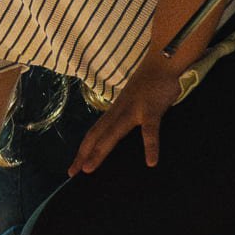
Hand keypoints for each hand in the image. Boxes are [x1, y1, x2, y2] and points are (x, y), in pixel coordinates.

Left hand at [70, 55, 181, 173]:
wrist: (162, 62)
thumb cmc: (149, 85)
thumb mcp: (132, 102)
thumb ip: (125, 116)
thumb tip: (120, 132)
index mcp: (114, 111)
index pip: (94, 132)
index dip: (83, 149)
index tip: (74, 167)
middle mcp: (118, 111)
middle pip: (96, 135)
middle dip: (83, 154)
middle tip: (72, 172)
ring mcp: (134, 110)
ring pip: (112, 133)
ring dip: (99, 151)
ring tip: (90, 169)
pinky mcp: (151, 110)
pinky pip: (150, 131)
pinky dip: (150, 146)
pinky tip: (151, 162)